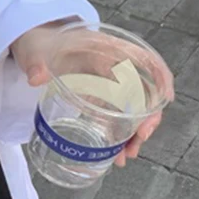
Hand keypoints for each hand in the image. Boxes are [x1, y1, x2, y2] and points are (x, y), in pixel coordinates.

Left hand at [9, 18, 174, 168]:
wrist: (33, 47)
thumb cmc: (39, 43)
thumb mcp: (34, 50)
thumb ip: (35, 62)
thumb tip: (36, 77)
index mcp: (103, 48)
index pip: (141, 58)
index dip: (158, 76)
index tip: (165, 99)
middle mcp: (112, 65)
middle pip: (143, 90)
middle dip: (147, 117)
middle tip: (137, 141)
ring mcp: (108, 82)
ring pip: (134, 108)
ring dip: (135, 132)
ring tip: (125, 155)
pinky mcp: (101, 96)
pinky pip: (119, 115)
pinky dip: (121, 134)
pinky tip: (116, 151)